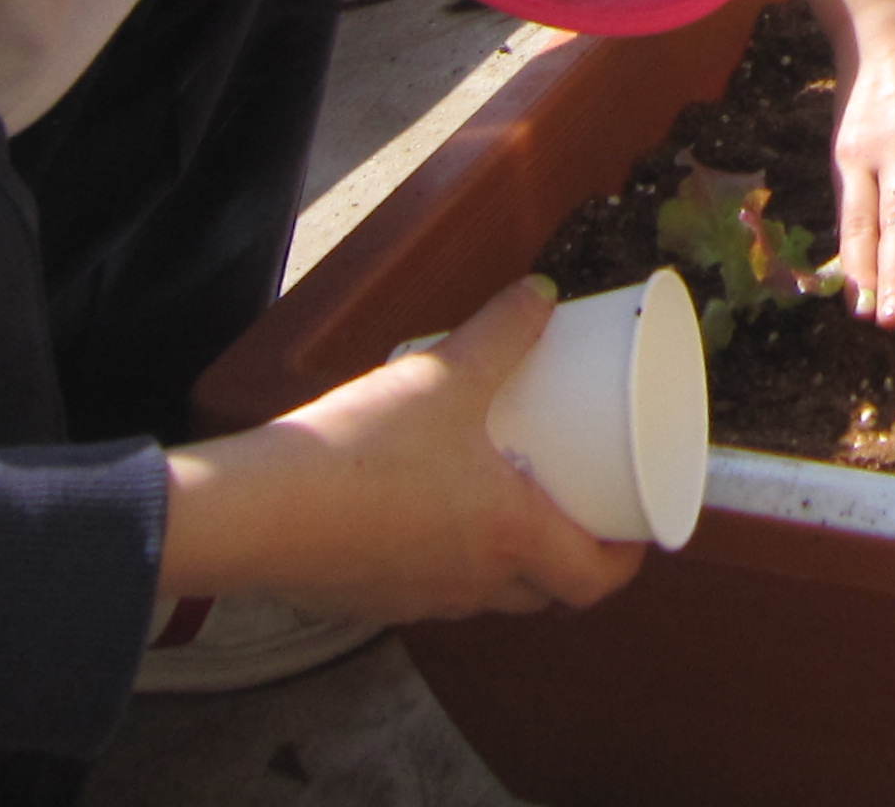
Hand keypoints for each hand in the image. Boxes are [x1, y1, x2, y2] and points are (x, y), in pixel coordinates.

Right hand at [158, 280, 646, 617]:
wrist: (256, 512)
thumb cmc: (359, 454)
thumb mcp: (444, 376)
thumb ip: (500, 331)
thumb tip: (542, 295)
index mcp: (509, 540)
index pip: (592, 580)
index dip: (626, 560)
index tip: (637, 532)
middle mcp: (471, 584)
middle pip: (545, 592)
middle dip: (571, 557)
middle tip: (579, 507)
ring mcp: (418, 600)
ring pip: (488, 593)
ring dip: (510, 560)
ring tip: (511, 503)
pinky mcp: (369, 599)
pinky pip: (430, 589)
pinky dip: (449, 561)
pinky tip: (433, 519)